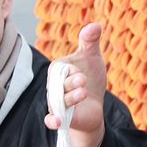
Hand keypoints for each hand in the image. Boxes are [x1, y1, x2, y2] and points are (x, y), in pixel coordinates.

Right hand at [45, 22, 107, 146]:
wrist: (95, 105)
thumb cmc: (90, 79)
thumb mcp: (92, 58)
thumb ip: (90, 41)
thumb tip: (95, 25)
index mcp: (58, 70)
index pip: (60, 68)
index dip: (71, 70)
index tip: (81, 72)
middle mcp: (54, 86)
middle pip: (58, 84)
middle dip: (71, 82)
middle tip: (83, 80)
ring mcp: (56, 103)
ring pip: (58, 100)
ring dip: (71, 97)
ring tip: (84, 93)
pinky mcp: (61, 118)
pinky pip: (50, 120)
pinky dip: (52, 121)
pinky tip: (58, 121)